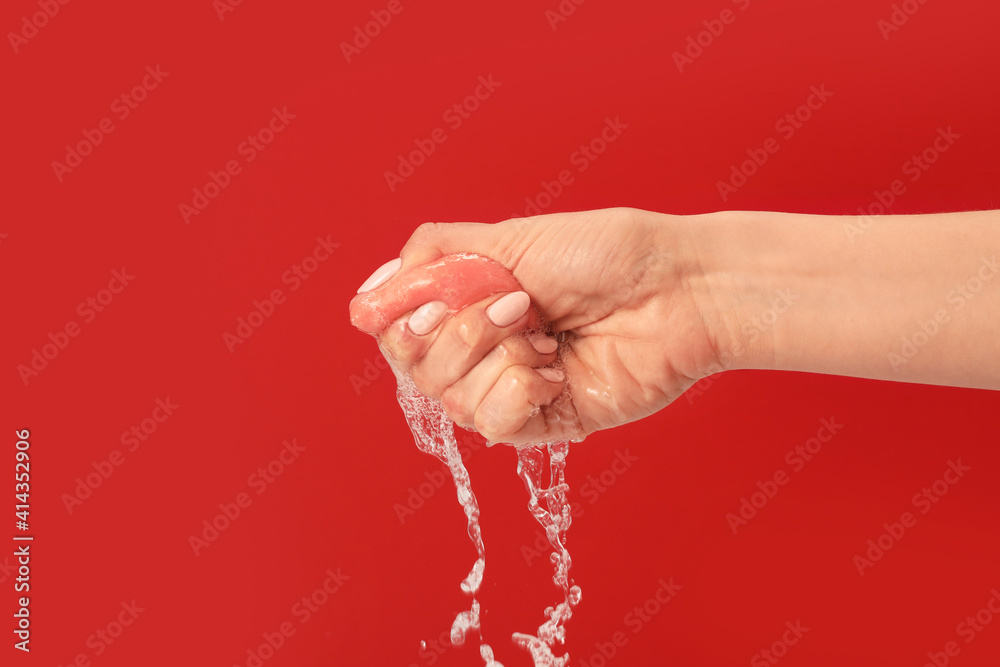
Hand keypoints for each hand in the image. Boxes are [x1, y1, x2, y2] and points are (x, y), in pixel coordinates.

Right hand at [350, 207, 729, 444]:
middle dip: (461, 333)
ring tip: (545, 331)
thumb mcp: (506, 238)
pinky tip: (558, 367)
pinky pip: (496, 423)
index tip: (442, 297)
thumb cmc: (604, 255)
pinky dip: (522, 388)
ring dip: (499, 356)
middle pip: (418, 370)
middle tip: (518, 303)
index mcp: (470, 305)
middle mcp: (484, 351)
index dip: (408, 319)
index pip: (400, 331)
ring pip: (453, 400)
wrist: (672, 288)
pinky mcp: (544, 423)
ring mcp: (513, 389)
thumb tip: (365, 300)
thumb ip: (431, 259)